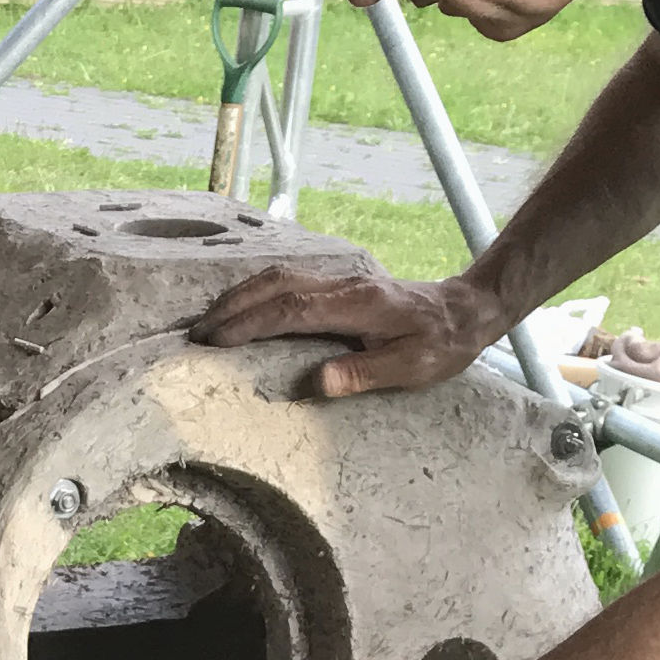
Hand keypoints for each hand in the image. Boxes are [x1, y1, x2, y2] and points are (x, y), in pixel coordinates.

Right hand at [190, 267, 508, 397]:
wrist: (463, 312)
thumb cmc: (439, 346)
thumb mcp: (411, 369)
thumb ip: (364, 375)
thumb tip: (316, 382)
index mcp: (357, 305)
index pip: (291, 309)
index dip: (251, 323)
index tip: (217, 342)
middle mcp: (343, 284)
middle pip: (275, 285)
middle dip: (232, 307)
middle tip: (196, 335)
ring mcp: (339, 279)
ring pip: (278, 277)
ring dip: (240, 296)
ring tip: (209, 322)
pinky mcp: (338, 283)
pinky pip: (288, 280)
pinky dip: (256, 291)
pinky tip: (241, 306)